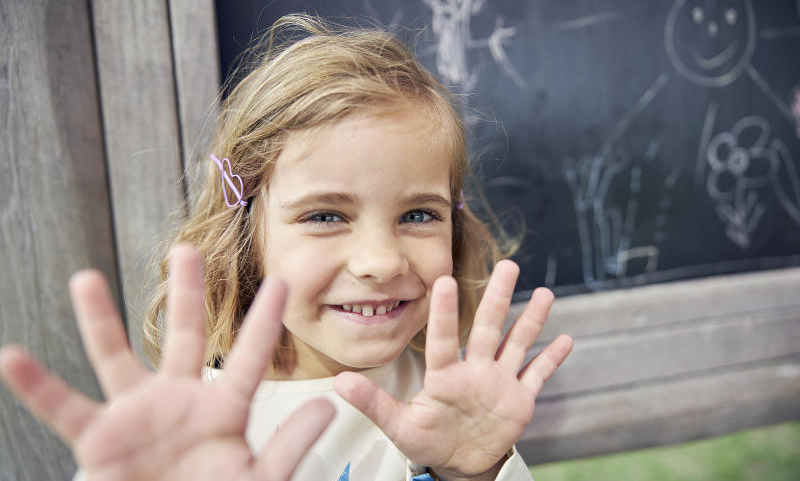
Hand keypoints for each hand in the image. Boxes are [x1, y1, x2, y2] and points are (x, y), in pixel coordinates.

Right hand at [0, 245, 333, 480]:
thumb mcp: (260, 479)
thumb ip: (290, 445)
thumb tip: (329, 405)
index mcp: (223, 412)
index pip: (249, 357)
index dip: (265, 320)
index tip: (282, 280)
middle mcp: (179, 401)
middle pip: (184, 336)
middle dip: (187, 293)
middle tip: (186, 247)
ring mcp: (136, 416)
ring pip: (115, 356)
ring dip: (100, 318)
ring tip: (85, 277)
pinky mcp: (98, 440)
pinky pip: (63, 408)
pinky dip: (37, 386)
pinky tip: (13, 356)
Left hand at [334, 260, 572, 480]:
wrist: (458, 461)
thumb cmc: (426, 440)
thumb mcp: (399, 426)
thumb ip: (373, 404)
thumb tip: (338, 382)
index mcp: (445, 376)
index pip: (443, 340)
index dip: (443, 312)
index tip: (443, 280)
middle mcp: (474, 371)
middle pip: (488, 328)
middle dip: (498, 298)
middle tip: (507, 265)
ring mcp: (499, 383)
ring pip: (516, 344)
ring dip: (531, 321)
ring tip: (545, 293)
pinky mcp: (519, 400)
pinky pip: (537, 375)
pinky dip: (552, 360)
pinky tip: (567, 339)